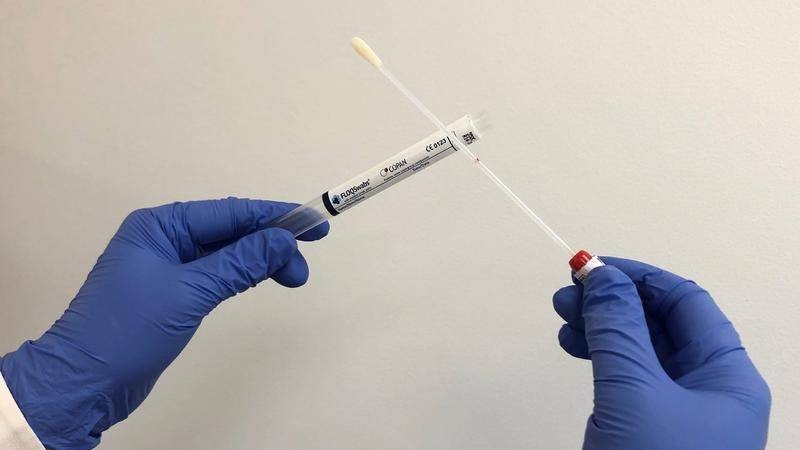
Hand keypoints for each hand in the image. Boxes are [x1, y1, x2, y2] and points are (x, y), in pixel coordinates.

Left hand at [0, 198, 328, 448]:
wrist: (83, 384)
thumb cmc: (128, 330)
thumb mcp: (189, 292)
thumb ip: (239, 263)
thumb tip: (284, 240)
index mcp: (160, 225)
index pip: (229, 213)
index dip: (275, 216)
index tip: (315, 223)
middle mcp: (164, 239)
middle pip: (230, 231)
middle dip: (271, 243)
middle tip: (304, 267)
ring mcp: (167, 267)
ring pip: (226, 254)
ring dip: (260, 262)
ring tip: (294, 277)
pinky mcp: (172, 294)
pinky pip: (216, 275)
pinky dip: (241, 276)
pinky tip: (262, 279)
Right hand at [553, 257, 769, 449]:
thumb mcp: (633, 391)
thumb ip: (617, 329)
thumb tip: (603, 276)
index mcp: (727, 375)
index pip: (685, 302)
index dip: (638, 278)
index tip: (592, 268)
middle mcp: (710, 390)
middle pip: (661, 325)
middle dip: (611, 303)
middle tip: (567, 295)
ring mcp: (682, 413)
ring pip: (641, 352)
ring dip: (601, 330)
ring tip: (563, 320)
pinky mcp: (654, 431)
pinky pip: (630, 380)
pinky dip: (602, 360)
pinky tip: (575, 348)